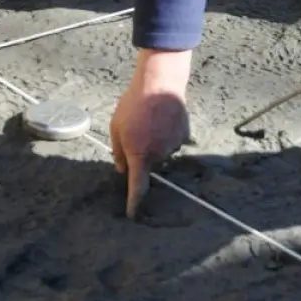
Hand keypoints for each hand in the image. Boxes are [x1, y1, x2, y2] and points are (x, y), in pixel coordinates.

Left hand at [110, 49, 192, 218]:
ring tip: (150, 120)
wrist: (159, 84)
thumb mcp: (116, 127)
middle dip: (143, 153)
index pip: (137, 187)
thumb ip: (118, 152)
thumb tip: (122, 169)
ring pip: (162, 151)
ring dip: (156, 142)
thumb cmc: (133, 105)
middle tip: (137, 131)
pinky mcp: (185, 135)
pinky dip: (168, 133)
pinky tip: (164, 118)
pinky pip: (174, 140)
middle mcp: (159, 155)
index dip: (135, 203)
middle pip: (149, 163)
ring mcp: (174, 146)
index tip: (133, 216)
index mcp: (139, 156)